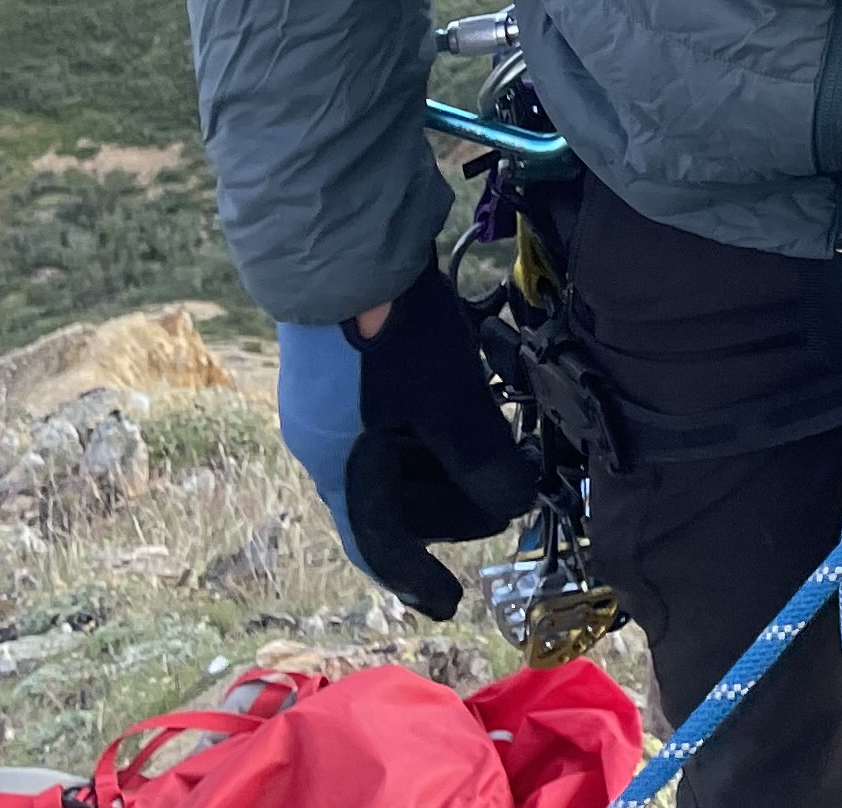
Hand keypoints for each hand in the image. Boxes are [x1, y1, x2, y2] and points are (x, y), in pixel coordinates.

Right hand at [274, 267, 539, 617]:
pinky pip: (387, 414)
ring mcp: (329, 399)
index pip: (378, 544)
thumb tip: (515, 504)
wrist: (341, 238)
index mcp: (341, 466)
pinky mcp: (340, 360)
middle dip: (448, 505)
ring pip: (392, 455)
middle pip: (389, 499)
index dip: (414, 577)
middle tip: (504, 492)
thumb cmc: (389, 331)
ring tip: (491, 441)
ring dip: (442, 459)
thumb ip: (481, 459)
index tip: (445, 602)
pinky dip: (427, 422)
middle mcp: (326, 441)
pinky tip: (460, 397)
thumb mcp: (448, 400)